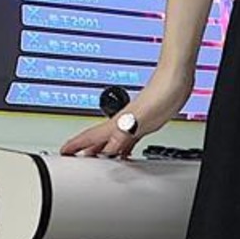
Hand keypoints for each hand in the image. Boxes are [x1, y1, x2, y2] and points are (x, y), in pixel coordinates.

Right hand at [60, 63, 194, 156]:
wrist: (177, 78)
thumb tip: (108, 149)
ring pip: (113, 140)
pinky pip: (129, 138)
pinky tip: (125, 150)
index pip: (91, 135)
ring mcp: (134, 121)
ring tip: (96, 160)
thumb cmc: (162, 92)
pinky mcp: (146, 121)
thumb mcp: (141, 118)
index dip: (76, 144)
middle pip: (99, 139)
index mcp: (118, 122)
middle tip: (73, 159)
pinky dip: (123, 148)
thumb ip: (124, 134)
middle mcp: (123, 122)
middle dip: (85, 150)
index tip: (63, 151)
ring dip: (103, 150)